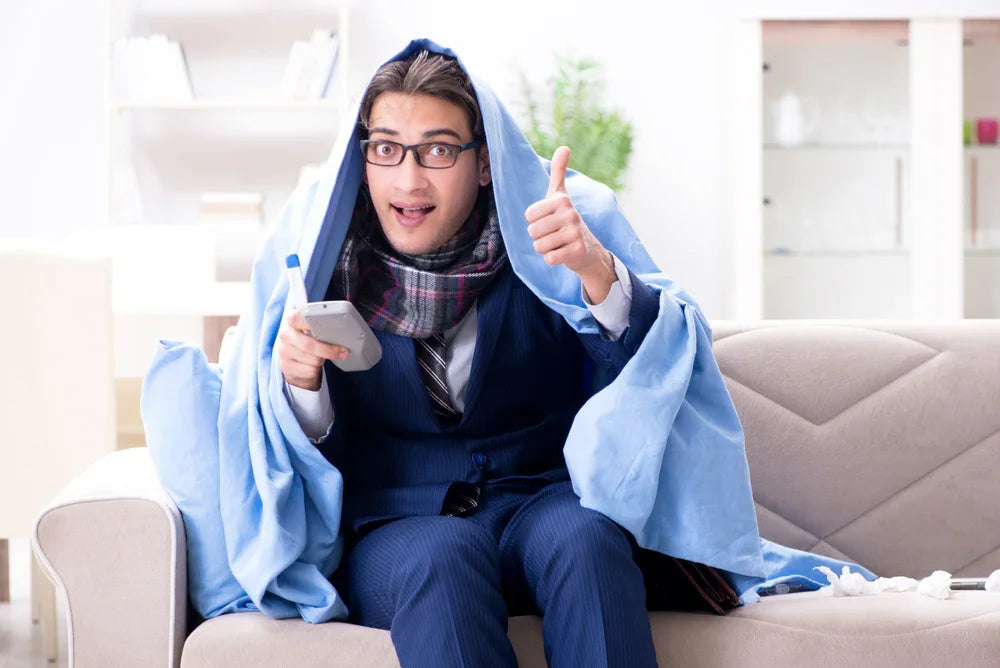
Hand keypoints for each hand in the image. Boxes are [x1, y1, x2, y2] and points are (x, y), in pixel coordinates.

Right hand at [276, 309, 348, 390]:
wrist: (294, 362)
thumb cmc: (308, 342)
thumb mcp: (312, 331)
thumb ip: (320, 327)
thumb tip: (341, 331)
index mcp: (292, 322)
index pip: (298, 317)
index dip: (311, 321)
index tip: (327, 324)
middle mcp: (285, 335)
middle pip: (309, 345)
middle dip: (329, 350)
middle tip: (343, 352)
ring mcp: (284, 352)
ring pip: (313, 360)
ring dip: (323, 360)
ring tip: (322, 357)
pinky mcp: (286, 367)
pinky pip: (310, 371)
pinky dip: (316, 370)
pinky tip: (314, 366)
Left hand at [525, 146, 615, 301]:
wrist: (587, 248)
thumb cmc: (566, 219)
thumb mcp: (560, 195)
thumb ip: (558, 171)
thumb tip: (564, 147)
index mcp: (562, 200)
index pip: (529, 215)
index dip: (535, 221)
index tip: (549, 220)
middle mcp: (570, 214)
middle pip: (532, 231)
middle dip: (539, 237)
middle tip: (554, 234)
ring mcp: (575, 233)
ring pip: (539, 246)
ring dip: (545, 248)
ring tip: (558, 243)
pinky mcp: (576, 251)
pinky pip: (549, 258)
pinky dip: (552, 259)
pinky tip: (563, 253)